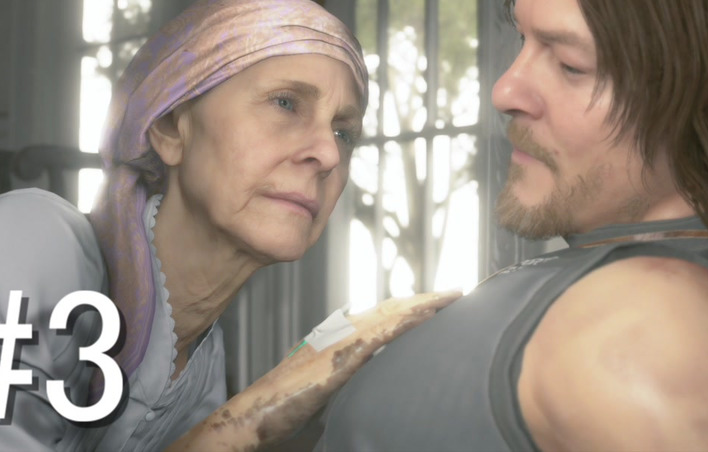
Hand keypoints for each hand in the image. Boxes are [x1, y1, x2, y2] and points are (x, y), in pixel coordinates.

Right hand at [165, 290, 461, 451]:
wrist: (253, 414)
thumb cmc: (280, 406)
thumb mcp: (321, 386)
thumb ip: (343, 374)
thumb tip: (363, 378)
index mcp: (336, 338)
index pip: (381, 316)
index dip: (409, 307)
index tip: (435, 303)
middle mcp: (339, 334)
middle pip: (389, 310)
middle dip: (422, 301)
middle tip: (454, 293)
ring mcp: (339, 344)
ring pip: (388, 315)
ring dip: (420, 305)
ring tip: (448, 298)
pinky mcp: (339, 360)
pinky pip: (378, 335)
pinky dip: (402, 322)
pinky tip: (422, 317)